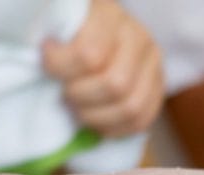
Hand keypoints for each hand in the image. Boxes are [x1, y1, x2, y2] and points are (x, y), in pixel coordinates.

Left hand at [42, 0, 163, 136]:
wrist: (102, 35)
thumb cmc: (74, 32)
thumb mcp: (65, 24)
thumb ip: (60, 39)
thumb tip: (47, 58)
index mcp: (111, 17)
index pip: (89, 54)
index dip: (61, 66)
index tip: (46, 64)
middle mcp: (139, 38)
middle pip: (114, 84)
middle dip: (81, 96)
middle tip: (65, 93)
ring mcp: (153, 64)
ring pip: (130, 107)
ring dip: (96, 116)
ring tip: (78, 108)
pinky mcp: (158, 89)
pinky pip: (141, 120)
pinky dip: (114, 129)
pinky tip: (95, 122)